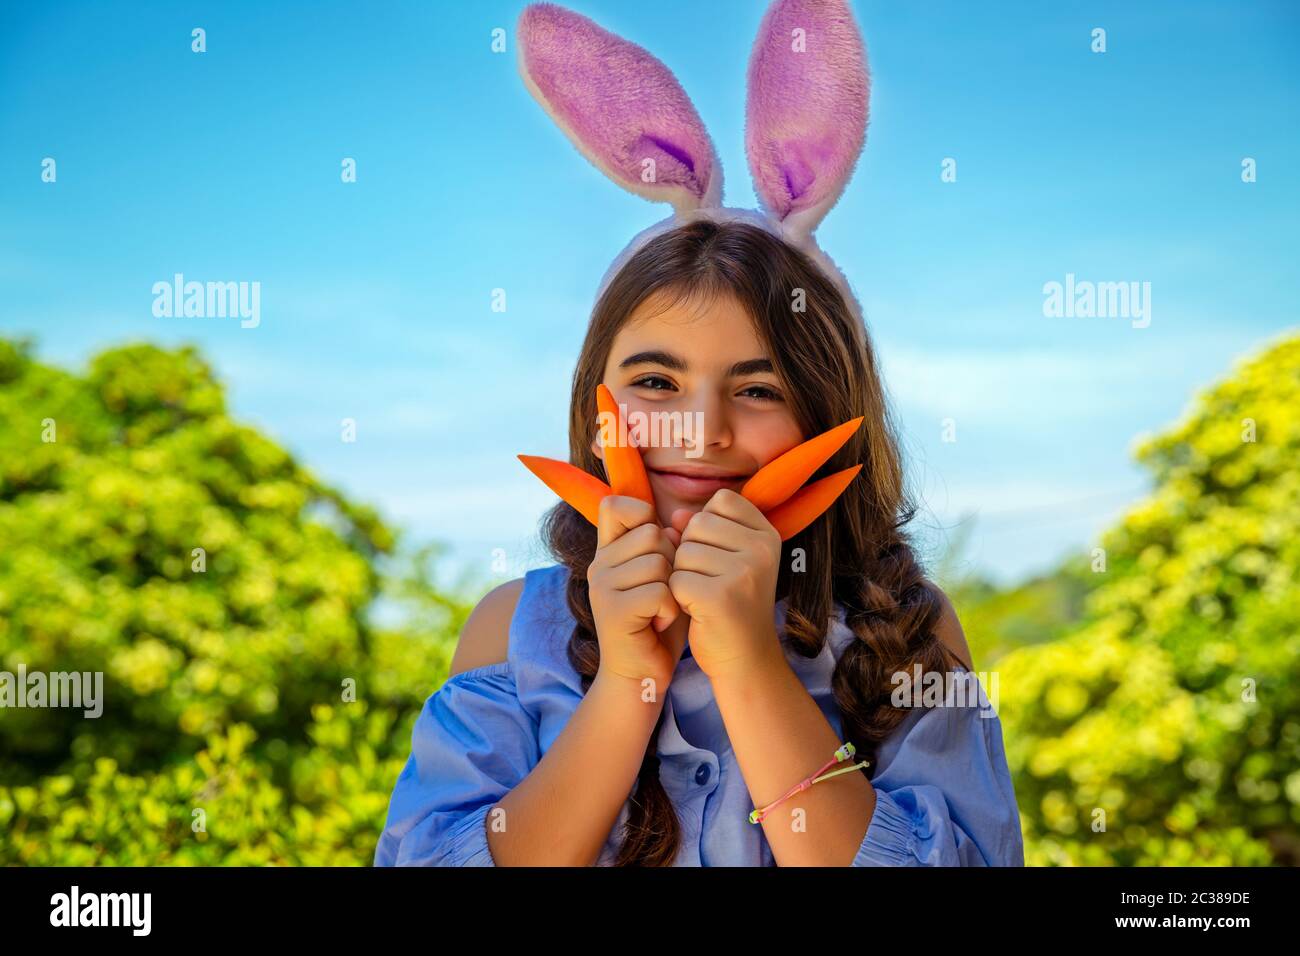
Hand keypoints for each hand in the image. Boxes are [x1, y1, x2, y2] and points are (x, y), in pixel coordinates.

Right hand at [587, 495, 688, 690]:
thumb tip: (680, 522)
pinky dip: (669, 610)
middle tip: (661, 593)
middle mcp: (599, 564)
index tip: (655, 544)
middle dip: (671, 562)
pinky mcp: (613, 611)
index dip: (641, 513)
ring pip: (659, 562)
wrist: (640, 674)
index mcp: (608, 551)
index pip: (614, 505)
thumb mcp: (663, 577)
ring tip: (660, 610)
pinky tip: (659, 624)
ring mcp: (602, 586)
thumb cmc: (657, 622)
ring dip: (672, 589)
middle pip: (651, 533)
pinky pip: (660, 592)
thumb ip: (668, 547)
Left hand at [666, 489, 784, 681]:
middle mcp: (762, 549)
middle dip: (691, 553)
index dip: (707, 526)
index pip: (721, 501)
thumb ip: (703, 530)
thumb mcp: (726, 559)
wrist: (745, 658)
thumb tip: (677, 516)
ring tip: (705, 596)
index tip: (720, 557)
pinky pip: (676, 579)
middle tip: (710, 582)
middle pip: (697, 524)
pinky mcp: (720, 596)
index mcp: (767, 534)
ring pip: (682, 551)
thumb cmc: (732, 604)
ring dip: (683, 575)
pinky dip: (679, 597)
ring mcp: (744, 572)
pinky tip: (698, 610)